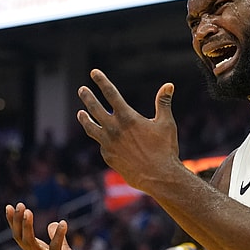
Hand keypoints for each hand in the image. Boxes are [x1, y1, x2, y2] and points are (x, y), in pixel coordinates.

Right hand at [5, 203, 94, 249]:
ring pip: (30, 243)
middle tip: (19, 205)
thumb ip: (59, 239)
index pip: (21, 236)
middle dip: (18, 222)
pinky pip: (55, 249)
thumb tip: (53, 223)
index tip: (10, 206)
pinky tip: (63, 223)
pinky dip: (58, 236)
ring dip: (27, 227)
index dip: (14, 222)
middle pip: (21, 238)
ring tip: (28, 212)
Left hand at [76, 69, 183, 191]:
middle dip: (87, 97)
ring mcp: (108, 144)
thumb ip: (163, 103)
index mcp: (127, 117)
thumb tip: (169, 85)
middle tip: (82, 90)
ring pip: (91, 127)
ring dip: (84, 119)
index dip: (101, 81)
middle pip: (94, 108)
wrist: (158, 177)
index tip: (94, 73)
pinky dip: (101, 139)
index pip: (111, 93)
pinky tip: (103, 138)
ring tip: (80, 114)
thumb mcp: (166, 123)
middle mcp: (114, 129)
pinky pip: (101, 144)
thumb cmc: (165, 149)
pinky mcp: (108, 156)